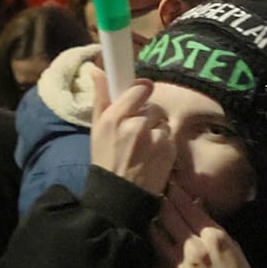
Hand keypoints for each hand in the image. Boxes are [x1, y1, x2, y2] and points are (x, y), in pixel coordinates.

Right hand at [88, 68, 174, 194]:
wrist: (120, 197)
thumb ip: (101, 97)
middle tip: (135, 132)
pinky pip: (169, 136)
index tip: (140, 95)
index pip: (140, 88)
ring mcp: (155, 138)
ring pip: (162, 121)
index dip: (141, 91)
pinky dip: (163, 143)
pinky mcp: (169, 150)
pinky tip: (151, 155)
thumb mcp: (97, 129)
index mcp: (115, 118)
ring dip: (156, 130)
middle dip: (146, 116)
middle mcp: (136, 126)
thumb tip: (97, 70)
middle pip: (152, 106)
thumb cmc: (106, 160)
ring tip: (143, 147)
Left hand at [153, 181, 256, 267]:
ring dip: (152, 219)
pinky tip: (152, 233)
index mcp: (213, 236)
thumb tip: (196, 206)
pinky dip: (154, 239)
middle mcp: (193, 246)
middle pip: (168, 215)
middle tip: (155, 188)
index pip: (188, 207)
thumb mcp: (231, 242)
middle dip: (161, 199)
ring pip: (156, 232)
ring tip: (149, 209)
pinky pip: (157, 251)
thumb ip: (211, 224)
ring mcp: (178, 262)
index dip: (176, 192)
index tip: (170, 181)